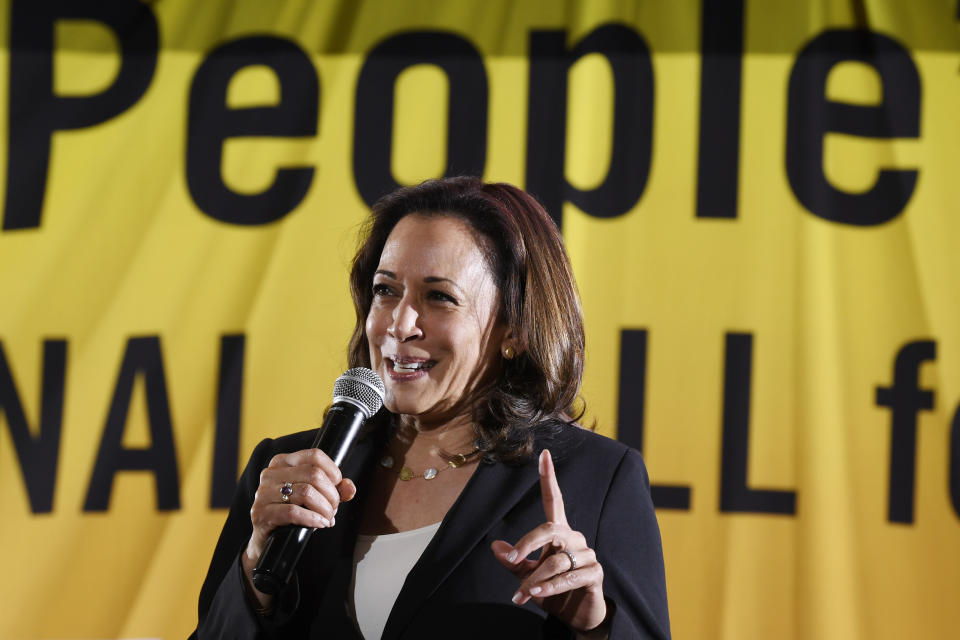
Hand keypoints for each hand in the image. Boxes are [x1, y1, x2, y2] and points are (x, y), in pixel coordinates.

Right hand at [241, 448, 356, 602]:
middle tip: (333, 510)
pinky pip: (293, 512)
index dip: (333, 472)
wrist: (267, 541)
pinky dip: (312, 519)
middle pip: (314, 474)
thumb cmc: (292, 514)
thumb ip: (335, 489)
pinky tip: (319, 524)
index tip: (337, 489)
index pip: (315, 456)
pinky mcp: (260, 513)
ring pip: (306, 492)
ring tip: (327, 519)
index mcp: (283, 462)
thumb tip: (349, 487)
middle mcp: (270, 473)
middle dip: (331, 495)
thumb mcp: (315, 497)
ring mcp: (263, 493)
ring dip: (324, 509)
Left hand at [491, 449, 607, 631]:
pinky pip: (568, 577)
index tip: (544, 455)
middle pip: (550, 529)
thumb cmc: (552, 591)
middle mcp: (574, 538)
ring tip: (521, 595)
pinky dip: (548, 588)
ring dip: (534, 579)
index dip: (549, 478)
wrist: (577, 617)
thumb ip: (513, 561)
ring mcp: (587, 555)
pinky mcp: (594, 574)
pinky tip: (535, 595)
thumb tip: (495, 546)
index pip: (555, 500)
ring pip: (555, 561)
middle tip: (511, 558)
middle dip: (527, 543)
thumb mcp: (527, 576)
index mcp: (559, 533)